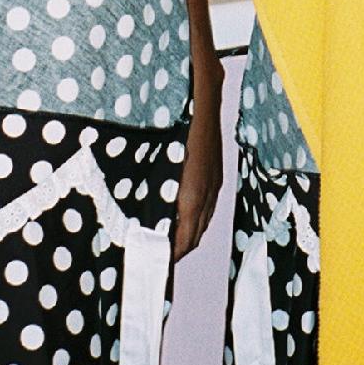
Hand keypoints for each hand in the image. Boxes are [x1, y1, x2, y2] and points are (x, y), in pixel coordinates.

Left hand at [172, 87, 222, 260]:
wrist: (203, 102)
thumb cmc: (177, 130)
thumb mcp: (161, 166)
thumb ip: (156, 195)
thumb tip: (146, 220)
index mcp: (192, 195)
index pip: (185, 240)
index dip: (172, 255)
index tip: (158, 261)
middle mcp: (207, 194)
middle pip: (196, 235)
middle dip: (180, 248)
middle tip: (160, 254)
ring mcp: (214, 184)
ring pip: (204, 221)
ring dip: (189, 233)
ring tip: (170, 238)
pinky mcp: (217, 175)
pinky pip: (209, 206)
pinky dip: (196, 217)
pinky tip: (183, 213)